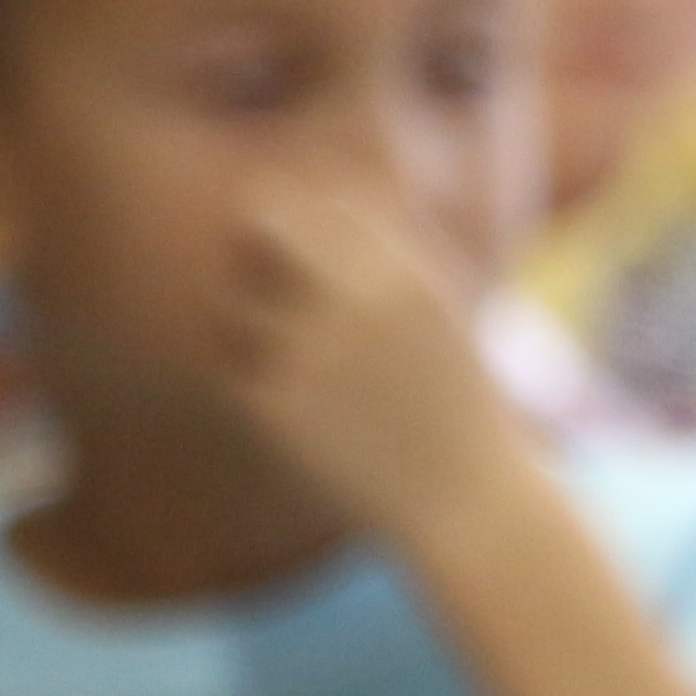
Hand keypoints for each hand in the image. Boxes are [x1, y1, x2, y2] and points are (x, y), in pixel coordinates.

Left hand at [217, 185, 532, 552]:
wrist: (467, 499)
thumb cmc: (459, 402)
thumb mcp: (448, 310)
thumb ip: (396, 249)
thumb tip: (336, 196)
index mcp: (408, 272)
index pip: (323, 197)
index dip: (300, 207)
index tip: (301, 236)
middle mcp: (358, 302)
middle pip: (263, 224)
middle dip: (257, 243)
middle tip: (265, 274)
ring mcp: (311, 352)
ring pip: (230, 298)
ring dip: (242, 314)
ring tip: (281, 347)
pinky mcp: (275, 405)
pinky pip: (228, 361)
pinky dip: (247, 372)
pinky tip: (288, 397)